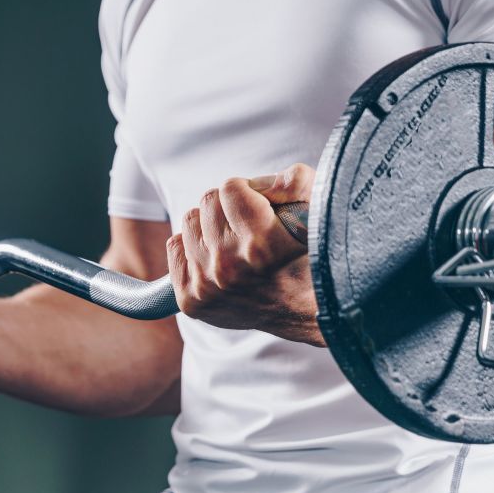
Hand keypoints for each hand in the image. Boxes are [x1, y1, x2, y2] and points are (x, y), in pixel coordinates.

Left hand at [168, 163, 324, 345]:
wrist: (307, 312)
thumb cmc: (312, 257)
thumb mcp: (318, 210)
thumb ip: (299, 181)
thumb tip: (269, 180)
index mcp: (261, 243)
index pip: (229, 187)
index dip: (249, 191)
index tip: (261, 207)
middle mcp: (229, 266)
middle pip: (207, 200)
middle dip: (229, 207)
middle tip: (248, 226)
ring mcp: (207, 286)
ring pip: (190, 221)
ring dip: (210, 226)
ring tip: (235, 243)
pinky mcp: (191, 301)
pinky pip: (175, 247)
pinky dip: (192, 247)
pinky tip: (218, 258)